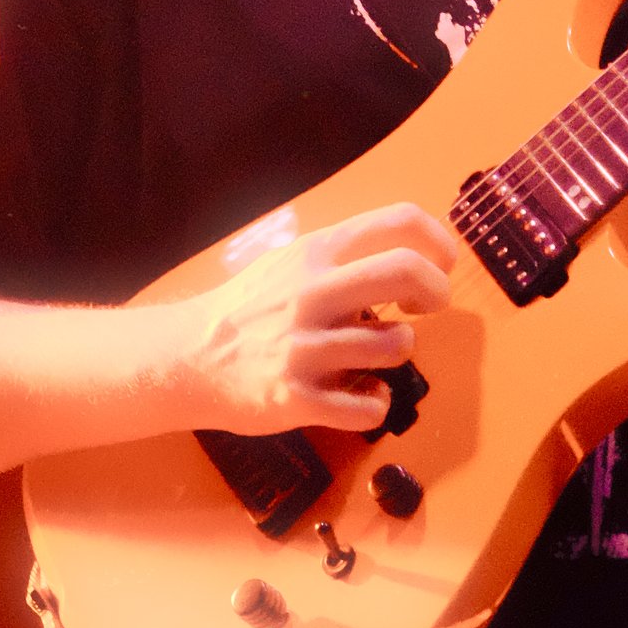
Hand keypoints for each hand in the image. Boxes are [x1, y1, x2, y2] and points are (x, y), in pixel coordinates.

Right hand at [177, 203, 454, 436]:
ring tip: (374, 354)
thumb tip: (418, 251)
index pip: (398, 220)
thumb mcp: (291, 262)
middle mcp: (311, 293)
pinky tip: (360, 395)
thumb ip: (346, 254)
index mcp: (315, 252)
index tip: (441, 266)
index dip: (439, 241)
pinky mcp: (296, 398)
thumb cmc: (252, 310)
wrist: (186, 358)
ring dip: (399, 351)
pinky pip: (369, 407)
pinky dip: (376, 404)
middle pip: (407, 271)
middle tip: (426, 307)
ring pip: (396, 345)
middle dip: (436, 291)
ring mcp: (304, 347)